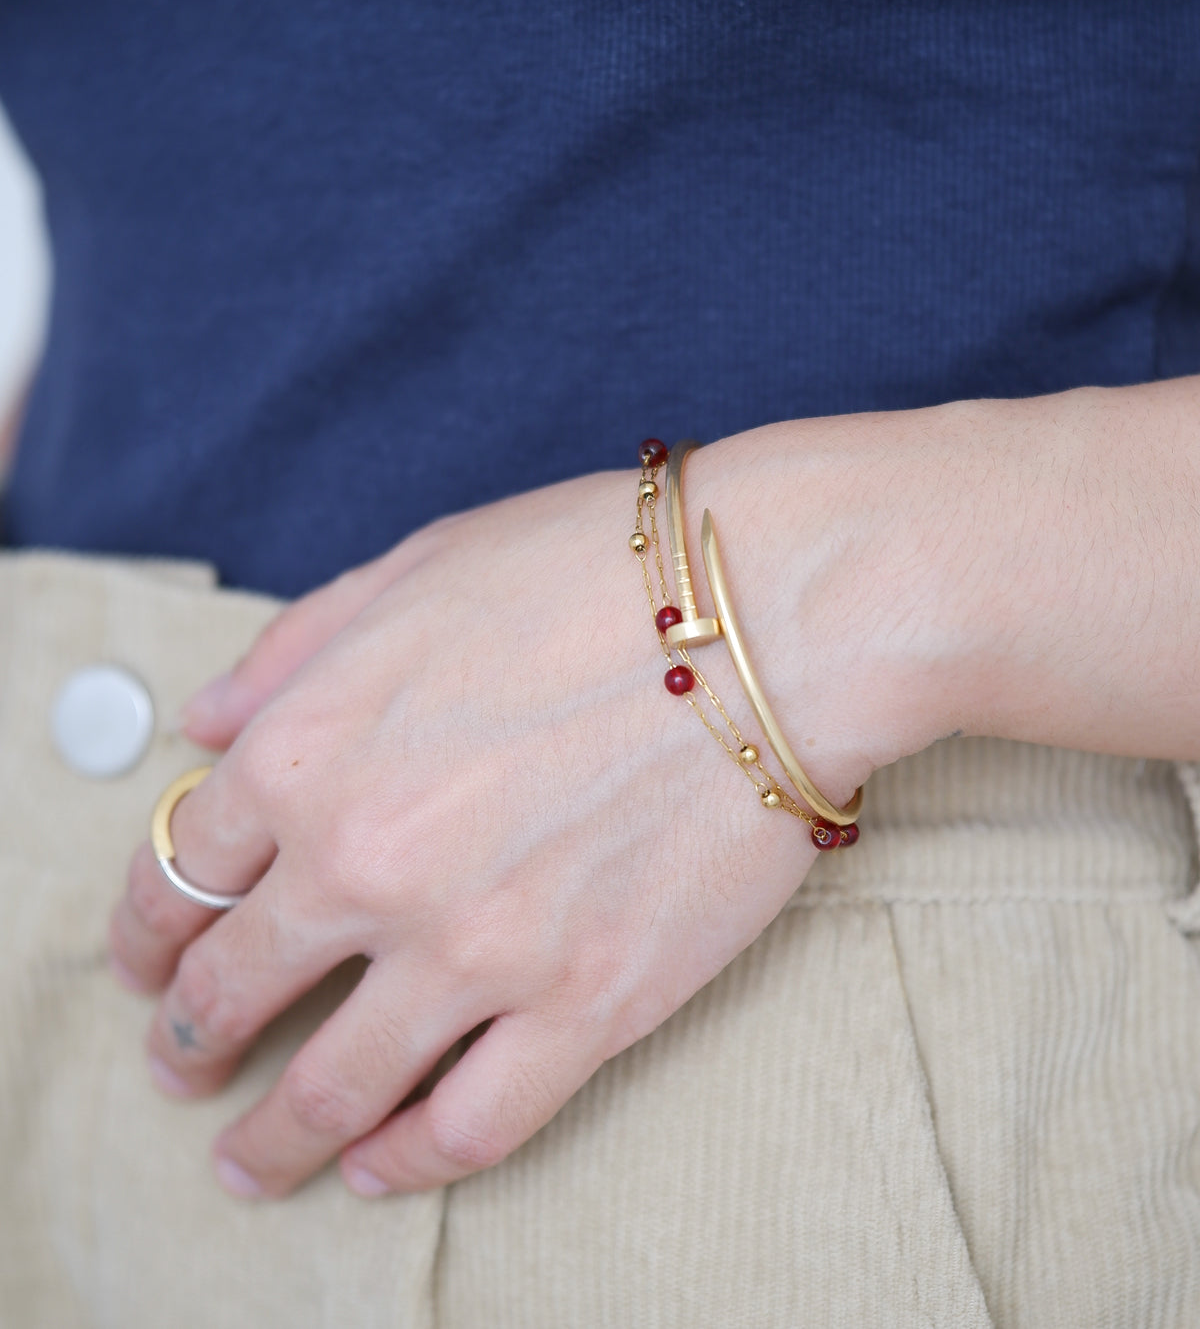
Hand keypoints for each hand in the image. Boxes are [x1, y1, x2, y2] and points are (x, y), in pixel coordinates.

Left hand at [108, 378, 1199, 1198]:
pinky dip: (407, 1165)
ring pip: (333, 1089)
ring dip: (272, 1142)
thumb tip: (207, 723)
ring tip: (250, 1167)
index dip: (147, 928)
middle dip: (187, 1043)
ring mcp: (476, 949)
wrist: (772, 613)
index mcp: (312, 749)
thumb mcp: (415, 570)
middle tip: (181, 1070)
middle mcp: (368, 863)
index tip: (150, 960)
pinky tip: (378, 1171)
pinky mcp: (586, 1005)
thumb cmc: (596, 569)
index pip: (178, 868)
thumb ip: (294, 652)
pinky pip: (470, 1127)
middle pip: (231, 991)